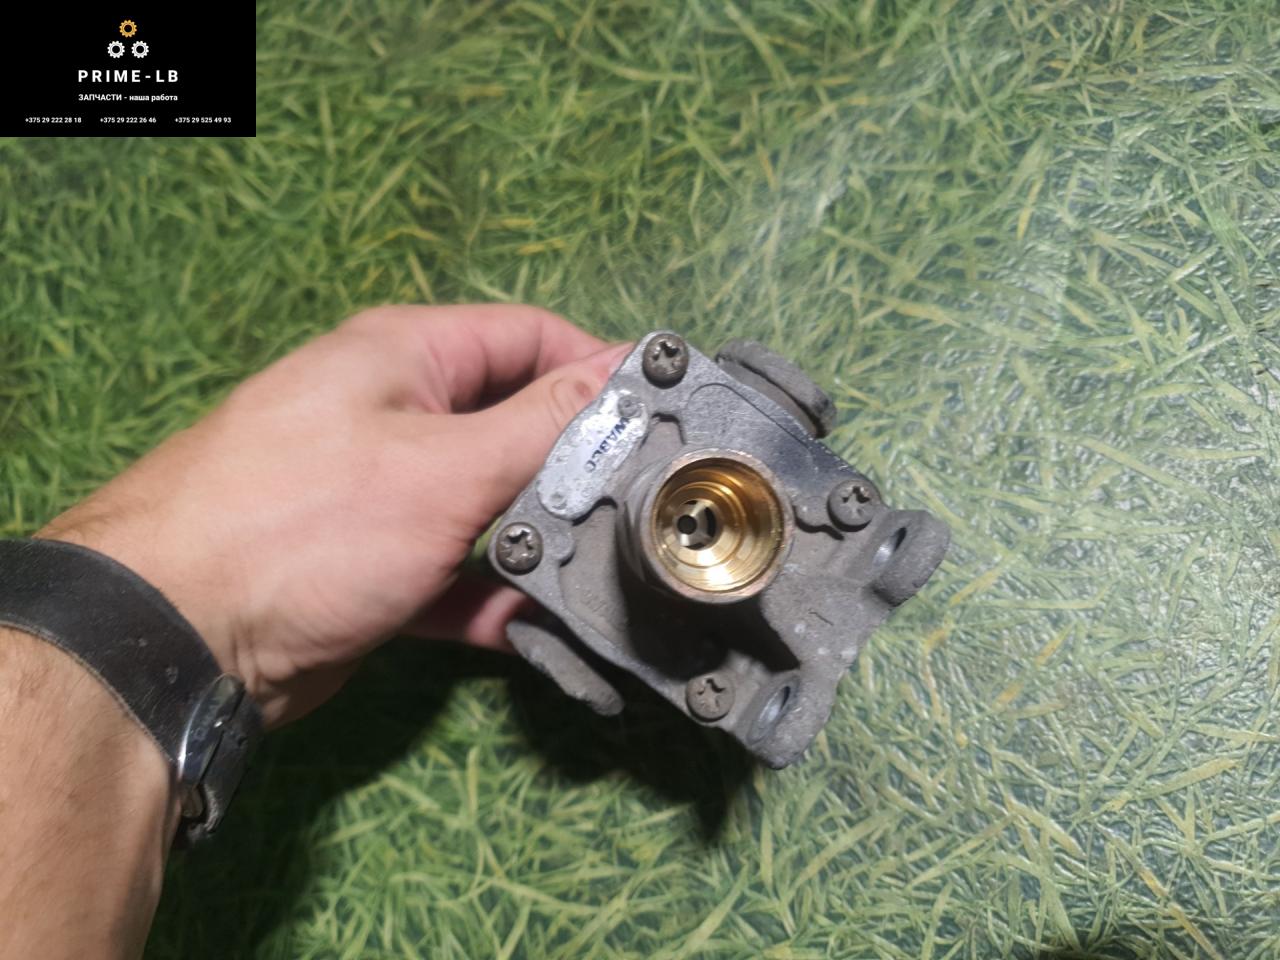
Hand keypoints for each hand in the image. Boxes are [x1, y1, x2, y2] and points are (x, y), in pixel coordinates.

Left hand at [38, 305, 629, 726]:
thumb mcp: (446, 465)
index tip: (666, 415)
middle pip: (514, 425)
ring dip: (538, 538)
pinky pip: (455, 571)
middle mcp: (396, 413)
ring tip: (600, 570)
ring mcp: (383, 494)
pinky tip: (535, 626)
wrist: (180, 637)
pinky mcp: (375, 567)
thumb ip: (545, 426)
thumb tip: (626, 377)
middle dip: (575, 465)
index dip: (599, 369)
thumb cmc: (309, 523)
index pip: (529, 337)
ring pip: (489, 505)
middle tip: (642, 507)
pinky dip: (493, 594)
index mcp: (407, 356)